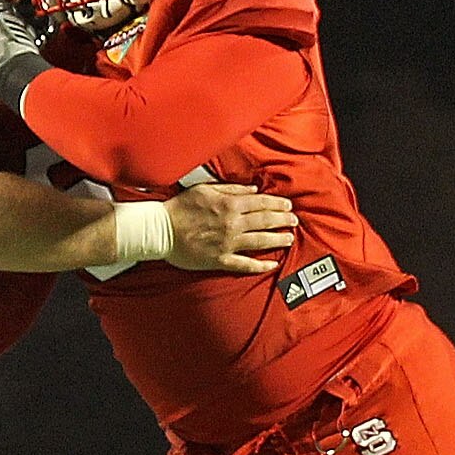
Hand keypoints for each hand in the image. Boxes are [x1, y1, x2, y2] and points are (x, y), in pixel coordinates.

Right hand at [164, 184, 299, 271]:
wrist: (160, 229)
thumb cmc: (180, 207)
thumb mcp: (205, 189)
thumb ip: (231, 188)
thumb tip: (253, 189)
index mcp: (229, 205)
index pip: (261, 203)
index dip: (277, 203)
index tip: (288, 205)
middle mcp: (232, 224)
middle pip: (265, 221)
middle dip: (282, 220)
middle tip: (294, 220)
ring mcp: (227, 244)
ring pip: (260, 241)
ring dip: (277, 239)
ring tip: (289, 238)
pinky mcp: (220, 259)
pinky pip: (244, 264)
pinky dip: (260, 265)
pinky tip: (272, 265)